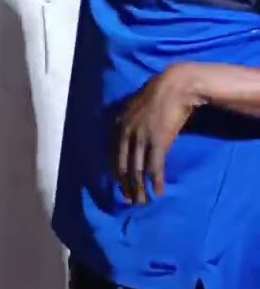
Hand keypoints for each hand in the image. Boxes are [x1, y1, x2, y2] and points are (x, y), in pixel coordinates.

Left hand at [113, 63, 202, 204]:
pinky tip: (159, 192)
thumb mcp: (135, 109)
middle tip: (129, 201)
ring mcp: (141, 138)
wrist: (176, 86)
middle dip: (126, 186)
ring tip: (142, 202)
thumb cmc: (158, 96)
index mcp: (117, 126)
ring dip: (140, 189)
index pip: (113, 156)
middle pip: (123, 167)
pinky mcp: (159, 141)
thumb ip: (129, 124)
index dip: (116, 174)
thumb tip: (129, 139)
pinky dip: (156, 182)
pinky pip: (155, 167)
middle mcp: (126, 133)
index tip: (119, 187)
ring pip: (137, 170)